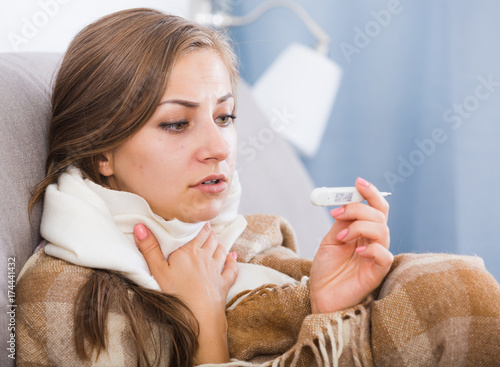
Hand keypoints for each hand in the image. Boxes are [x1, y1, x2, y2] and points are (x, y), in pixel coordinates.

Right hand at [133, 222, 237, 363]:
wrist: (200, 318)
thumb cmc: (176, 294)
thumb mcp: (157, 271)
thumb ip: (149, 248)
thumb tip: (140, 225)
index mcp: (189, 251)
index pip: (197, 230)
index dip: (197, 222)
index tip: (195, 216)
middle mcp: (205, 256)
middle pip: (210, 237)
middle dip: (207, 230)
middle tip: (204, 225)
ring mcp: (216, 270)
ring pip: (220, 249)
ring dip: (218, 242)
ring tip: (215, 238)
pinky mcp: (223, 283)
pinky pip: (231, 269)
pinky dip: (232, 261)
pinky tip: (233, 256)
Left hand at [310, 177, 392, 313]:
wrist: (320, 297)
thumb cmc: (326, 271)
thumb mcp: (329, 241)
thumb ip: (341, 223)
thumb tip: (347, 202)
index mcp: (363, 232)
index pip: (375, 208)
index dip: (370, 193)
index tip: (358, 182)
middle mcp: (373, 241)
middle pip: (378, 215)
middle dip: (357, 209)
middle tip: (336, 214)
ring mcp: (377, 256)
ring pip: (382, 230)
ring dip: (359, 227)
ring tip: (340, 238)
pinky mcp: (377, 273)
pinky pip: (385, 255)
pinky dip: (372, 248)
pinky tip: (357, 251)